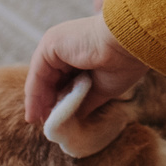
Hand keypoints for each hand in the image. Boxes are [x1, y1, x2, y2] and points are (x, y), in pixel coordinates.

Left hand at [23, 15, 150, 131]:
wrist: (130, 45)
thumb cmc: (123, 64)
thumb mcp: (100, 88)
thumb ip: (83, 100)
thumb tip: (72, 118)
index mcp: (80, 49)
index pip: (62, 77)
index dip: (57, 98)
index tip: (53, 119)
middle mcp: (65, 44)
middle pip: (49, 77)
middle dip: (45, 100)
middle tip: (43, 123)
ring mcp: (56, 42)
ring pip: (42, 76)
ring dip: (38, 100)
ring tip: (38, 121)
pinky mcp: (50, 44)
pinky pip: (38, 74)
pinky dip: (35, 94)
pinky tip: (37, 111)